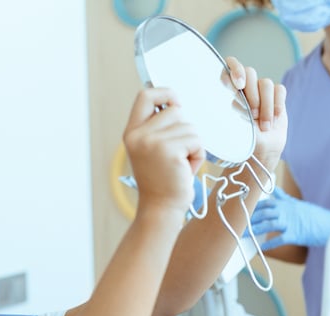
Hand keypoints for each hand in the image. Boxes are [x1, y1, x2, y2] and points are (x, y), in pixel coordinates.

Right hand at [123, 88, 204, 213]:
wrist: (160, 209)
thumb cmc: (162, 180)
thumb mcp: (151, 150)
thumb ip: (157, 128)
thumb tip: (176, 103)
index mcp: (131, 132)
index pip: (145, 95)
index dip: (165, 93)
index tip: (177, 103)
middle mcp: (138, 135)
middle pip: (175, 110)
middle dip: (185, 130)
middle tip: (178, 154)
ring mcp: (152, 142)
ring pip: (189, 127)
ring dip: (193, 146)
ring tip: (181, 164)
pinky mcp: (169, 151)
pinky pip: (196, 141)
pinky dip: (198, 156)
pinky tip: (186, 170)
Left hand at [225, 57, 287, 169]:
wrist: (261, 150)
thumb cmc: (242, 139)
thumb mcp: (233, 127)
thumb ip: (232, 113)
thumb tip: (229, 103)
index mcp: (230, 89)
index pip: (230, 66)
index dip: (235, 69)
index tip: (237, 85)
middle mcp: (246, 86)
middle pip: (250, 72)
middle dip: (252, 94)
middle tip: (252, 115)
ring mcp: (262, 90)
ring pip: (266, 83)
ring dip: (266, 105)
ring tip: (264, 126)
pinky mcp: (277, 95)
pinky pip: (279, 90)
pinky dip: (277, 104)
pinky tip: (275, 119)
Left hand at [250, 187, 329, 248]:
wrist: (329, 225)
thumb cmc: (313, 215)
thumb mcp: (297, 203)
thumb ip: (283, 197)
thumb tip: (274, 190)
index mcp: (285, 203)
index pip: (264, 204)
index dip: (252, 209)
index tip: (242, 213)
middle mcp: (286, 211)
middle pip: (263, 214)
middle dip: (249, 220)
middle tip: (237, 226)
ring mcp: (290, 223)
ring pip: (268, 225)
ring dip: (254, 230)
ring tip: (243, 235)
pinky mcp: (295, 235)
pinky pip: (279, 239)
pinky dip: (269, 244)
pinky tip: (260, 248)